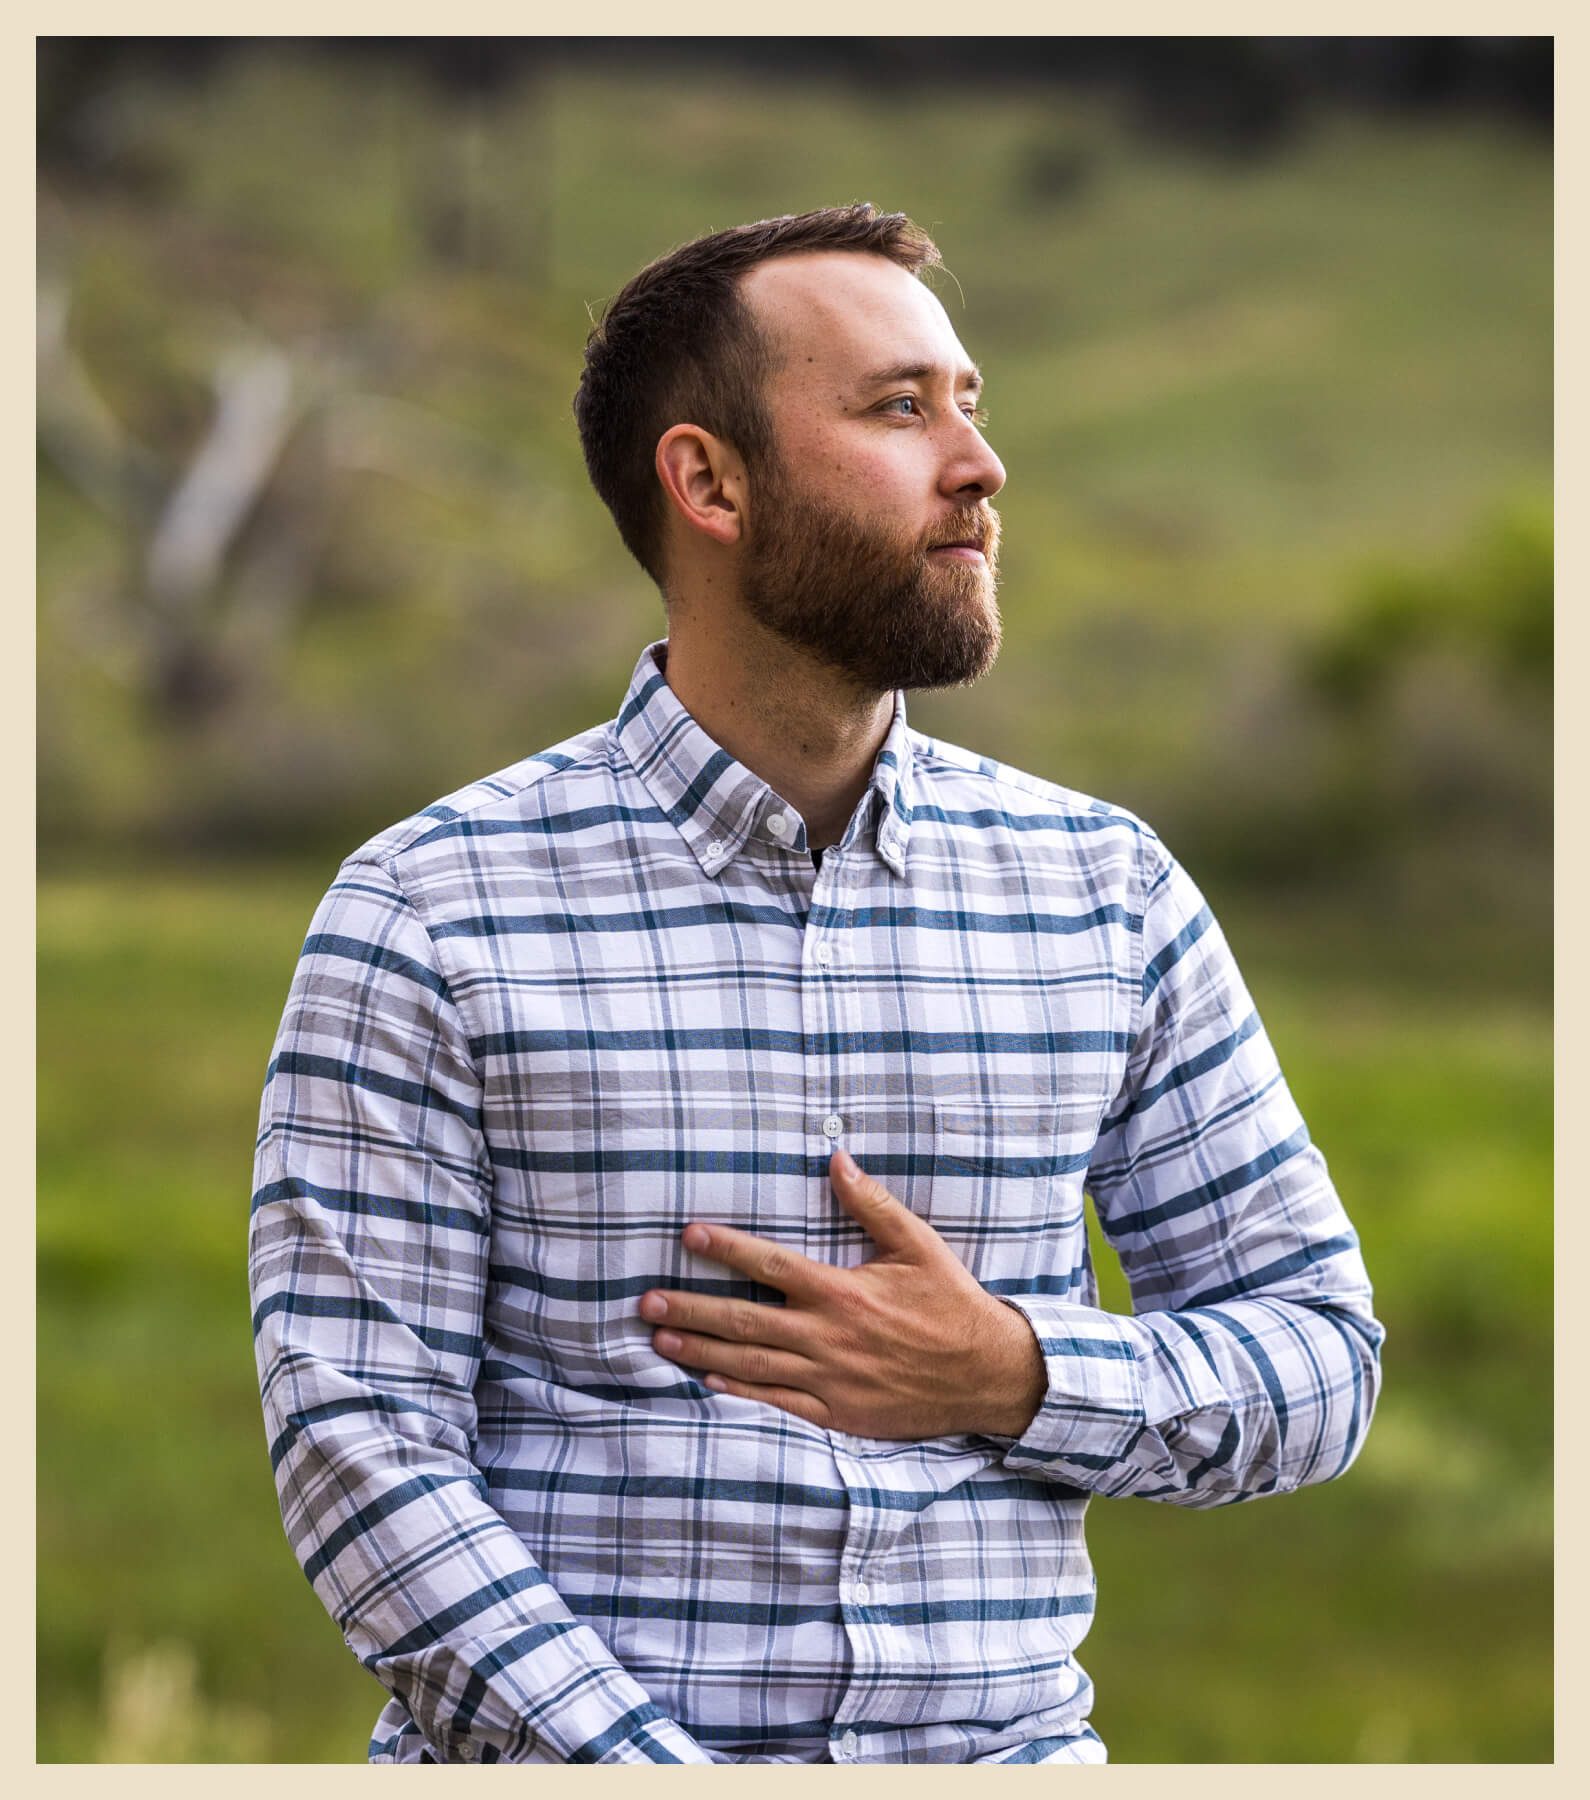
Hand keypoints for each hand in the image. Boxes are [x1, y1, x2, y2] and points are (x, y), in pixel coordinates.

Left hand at [638, 1148, 1047, 1439]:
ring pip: (752, 1363)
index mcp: (844, 1291)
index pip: (771, 1265)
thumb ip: (873, 1204)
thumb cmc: (952, 1304)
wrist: (988, 1373)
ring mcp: (831, 1378)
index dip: (726, 1249)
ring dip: (701, 1349)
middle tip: (645, 1300)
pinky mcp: (839, 1413)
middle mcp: (829, 1335)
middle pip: (745, 1320)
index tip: (689, 1234)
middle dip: (692, 1307)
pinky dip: (740, 1393)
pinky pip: (779, 1403)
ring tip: (660, 1336)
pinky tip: (707, 1381)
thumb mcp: (918, 1245)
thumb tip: (837, 1160)